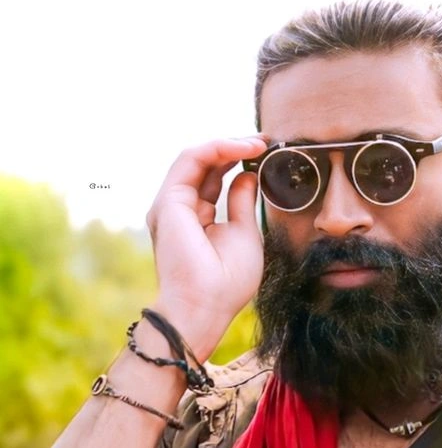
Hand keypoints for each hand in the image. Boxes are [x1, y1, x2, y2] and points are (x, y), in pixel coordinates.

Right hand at [145, 137, 268, 358]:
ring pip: (197, 157)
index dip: (237, 160)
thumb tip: (247, 175)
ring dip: (228, 144)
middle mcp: (180, 208)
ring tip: (257, 142)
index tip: (265, 152)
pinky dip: (217, 148)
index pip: (214, 177)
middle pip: (206, 164)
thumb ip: (242, 202)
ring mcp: (172, 204)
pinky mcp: (169, 201)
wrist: (205, 306)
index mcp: (197, 217)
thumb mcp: (244, 232)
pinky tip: (242, 149)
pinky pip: (191, 160)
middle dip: (235, 147)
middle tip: (264, 140)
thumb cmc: (227, 281)